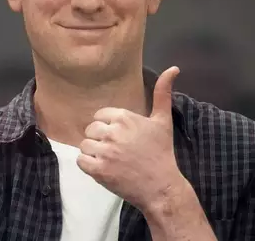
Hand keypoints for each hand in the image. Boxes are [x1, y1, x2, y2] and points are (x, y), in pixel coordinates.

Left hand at [76, 66, 188, 212]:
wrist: (161, 186)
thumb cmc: (161, 153)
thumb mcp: (163, 121)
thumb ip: (163, 93)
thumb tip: (173, 68)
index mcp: (124, 117)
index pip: (100, 116)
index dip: (108, 127)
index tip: (120, 137)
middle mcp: (113, 132)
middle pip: (91, 130)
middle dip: (100, 140)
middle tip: (116, 151)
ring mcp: (105, 152)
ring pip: (84, 145)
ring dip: (93, 153)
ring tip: (109, 160)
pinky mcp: (99, 170)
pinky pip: (80, 161)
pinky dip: (88, 165)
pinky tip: (102, 168)